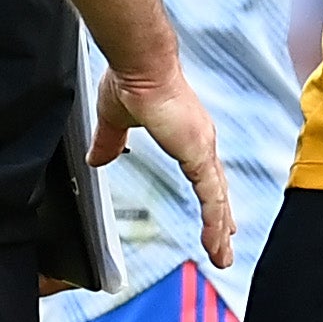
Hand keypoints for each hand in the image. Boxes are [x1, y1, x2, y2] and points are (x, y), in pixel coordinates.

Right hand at [95, 63, 233, 269]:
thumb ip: (109, 141)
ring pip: (217, 199)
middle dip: (221, 219)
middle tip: (226, 243)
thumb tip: (96, 159)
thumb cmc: (131, 81)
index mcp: (186, 134)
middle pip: (216, 190)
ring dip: (219, 230)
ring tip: (222, 256)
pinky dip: (215, 220)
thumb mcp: (114, 120)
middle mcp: (200, 142)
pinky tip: (218, 240)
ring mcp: (202, 148)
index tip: (216, 215)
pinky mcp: (198, 153)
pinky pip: (211, 196)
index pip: (203, 174)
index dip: (210, 196)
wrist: (139, 65)